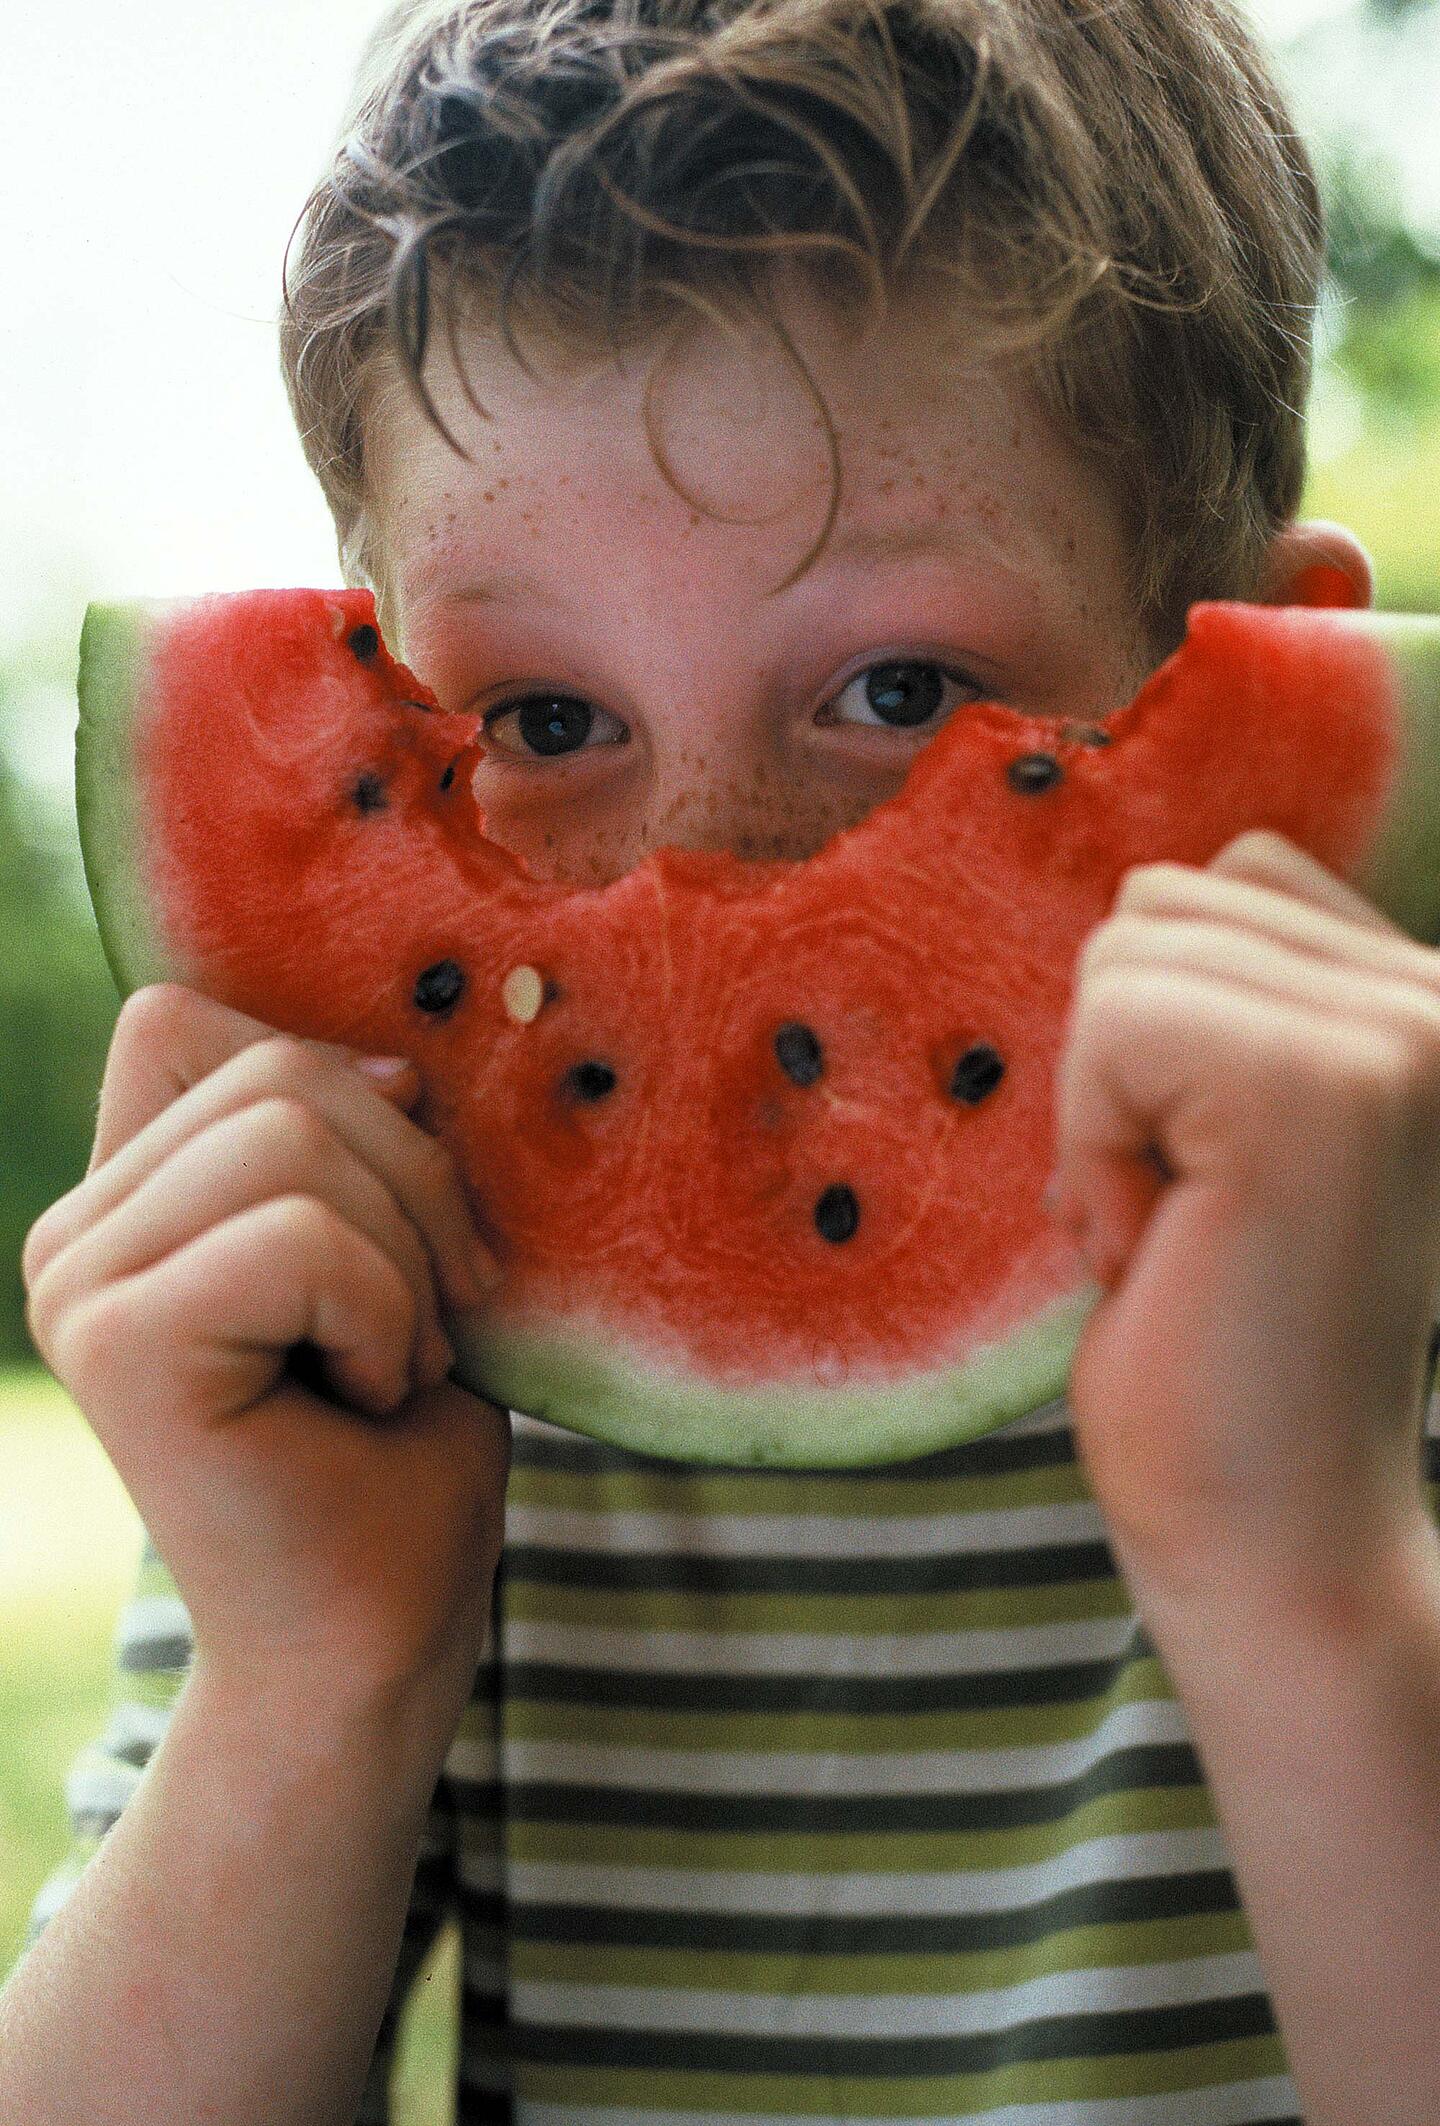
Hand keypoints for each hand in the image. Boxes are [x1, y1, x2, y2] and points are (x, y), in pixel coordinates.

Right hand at [22, 984, 511, 1698]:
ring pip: (292, 1138)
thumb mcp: (399, 1255)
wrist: (376, 1647)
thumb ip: (357, 1145)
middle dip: (414, 1185)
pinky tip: (366, 1399)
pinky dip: (384, 1314)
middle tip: (431, 1319)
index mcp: (131, 1200)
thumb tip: (395, 1062)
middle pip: (274, 1070)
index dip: (323, 1073)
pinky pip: (300, 1235)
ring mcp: (78, 1284)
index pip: (188, 1019)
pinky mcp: (113, 1343)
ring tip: (390, 1366)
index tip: (405, 1202)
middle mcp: (78, 1233)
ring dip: (404, 1261)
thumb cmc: (401, 1461)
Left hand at [1046, 830, 1439, 1608]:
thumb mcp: (1232, 1133)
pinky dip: (1091, 1142)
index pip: (1224, 883)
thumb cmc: (1221, 1349)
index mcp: (1427, 1001)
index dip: (1154, 1038)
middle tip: (1193, 1222)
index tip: (1209, 1183)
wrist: (1272, 1537)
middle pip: (1161, 908)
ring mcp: (1399, 1035)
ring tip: (1186, 1233)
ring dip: (1104, 1111)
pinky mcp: (1319, 1086)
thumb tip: (1141, 898)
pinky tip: (1160, 1248)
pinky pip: (1110, 1019)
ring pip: (1127, 954)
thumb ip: (1230, 1003)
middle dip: (1120, 1072)